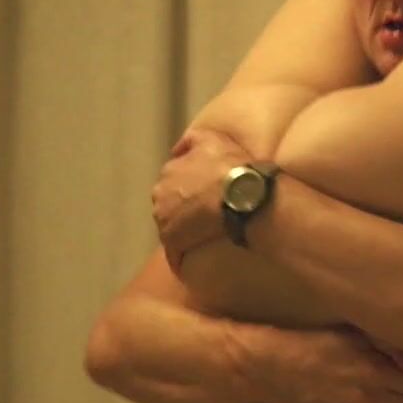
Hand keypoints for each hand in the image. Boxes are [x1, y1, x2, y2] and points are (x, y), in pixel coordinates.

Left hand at [151, 128, 252, 272]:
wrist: (243, 196)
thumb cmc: (231, 166)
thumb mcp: (212, 138)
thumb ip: (192, 139)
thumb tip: (177, 149)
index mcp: (168, 173)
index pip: (172, 182)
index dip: (187, 188)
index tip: (201, 194)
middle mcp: (159, 195)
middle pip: (168, 205)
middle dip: (181, 209)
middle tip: (203, 215)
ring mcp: (165, 221)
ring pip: (171, 227)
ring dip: (182, 231)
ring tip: (202, 237)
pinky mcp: (174, 243)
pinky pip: (175, 254)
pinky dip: (181, 258)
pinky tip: (191, 263)